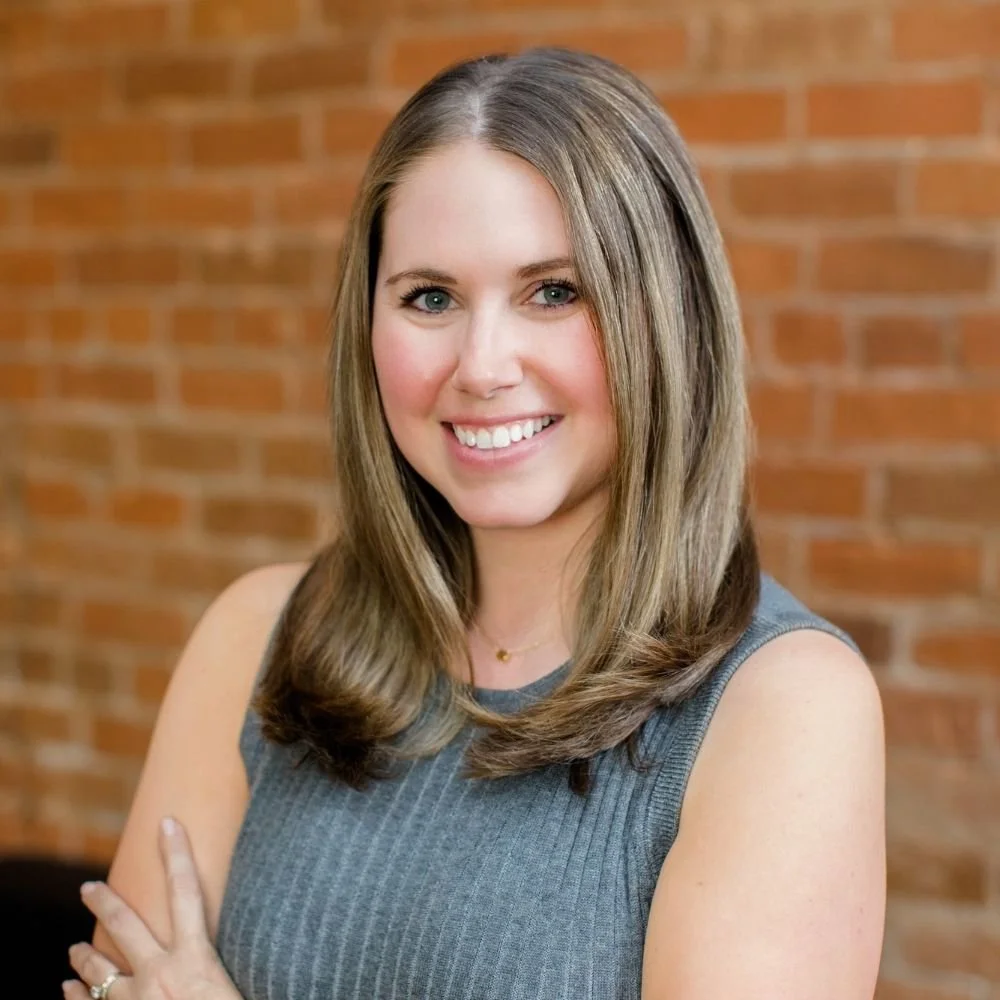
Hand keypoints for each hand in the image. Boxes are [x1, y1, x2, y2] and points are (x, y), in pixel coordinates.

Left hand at [64, 816, 240, 999]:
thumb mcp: (227, 990)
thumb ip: (212, 972)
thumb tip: (207, 962)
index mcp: (195, 958)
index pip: (188, 892)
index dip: (177, 854)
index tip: (167, 822)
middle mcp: (159, 973)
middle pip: (127, 925)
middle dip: (106, 901)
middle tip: (88, 887)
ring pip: (100, 971)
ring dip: (85, 957)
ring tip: (74, 948)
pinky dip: (76, 997)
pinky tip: (66, 990)